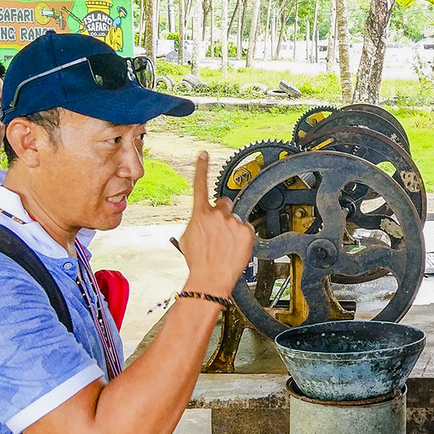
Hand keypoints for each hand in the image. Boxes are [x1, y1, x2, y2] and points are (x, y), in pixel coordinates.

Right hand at [174, 153, 254, 299]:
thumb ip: (195, 223)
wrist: (210, 279)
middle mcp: (217, 214)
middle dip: (223, 213)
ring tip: (226, 246)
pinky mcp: (246, 231)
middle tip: (220, 232)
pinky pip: (246, 228)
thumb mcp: (187, 238)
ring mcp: (233, 222)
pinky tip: (234, 248)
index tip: (204, 154)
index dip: (202, 167)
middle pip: (224, 204)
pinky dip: (242, 237)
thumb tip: (201, 220)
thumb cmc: (197, 262)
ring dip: (232, 229)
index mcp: (200, 213)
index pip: (200, 184)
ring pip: (235, 219)